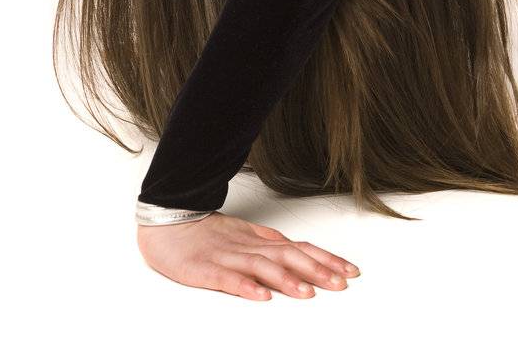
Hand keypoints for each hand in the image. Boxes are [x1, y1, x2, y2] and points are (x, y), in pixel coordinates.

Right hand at [137, 212, 360, 300]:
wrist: (167, 221)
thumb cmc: (207, 233)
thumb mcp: (245, 235)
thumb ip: (270, 244)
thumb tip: (299, 251)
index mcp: (260, 240)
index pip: (300, 248)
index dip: (326, 259)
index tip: (350, 272)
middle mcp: (249, 246)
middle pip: (289, 256)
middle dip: (317, 270)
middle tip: (342, 284)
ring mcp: (228, 256)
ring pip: (263, 267)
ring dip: (287, 280)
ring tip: (308, 293)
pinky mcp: (205, 269)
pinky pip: (228, 279)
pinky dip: (246, 287)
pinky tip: (261, 297)